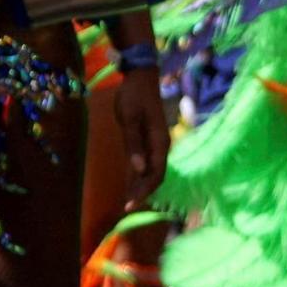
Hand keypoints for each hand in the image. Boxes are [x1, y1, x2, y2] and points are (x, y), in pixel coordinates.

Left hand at [109, 62, 171, 199]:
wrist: (141, 78)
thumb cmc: (134, 96)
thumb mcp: (130, 119)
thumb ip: (134, 145)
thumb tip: (138, 170)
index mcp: (159, 143)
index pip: (155, 174)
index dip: (144, 191)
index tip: (130, 204)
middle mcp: (160, 147)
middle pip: (154, 176)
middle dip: (142, 193)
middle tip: (126, 208)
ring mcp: (154, 145)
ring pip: (149, 171)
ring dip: (139, 186)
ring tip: (127, 201)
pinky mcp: (146, 141)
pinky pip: (144, 163)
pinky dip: (136, 175)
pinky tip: (129, 184)